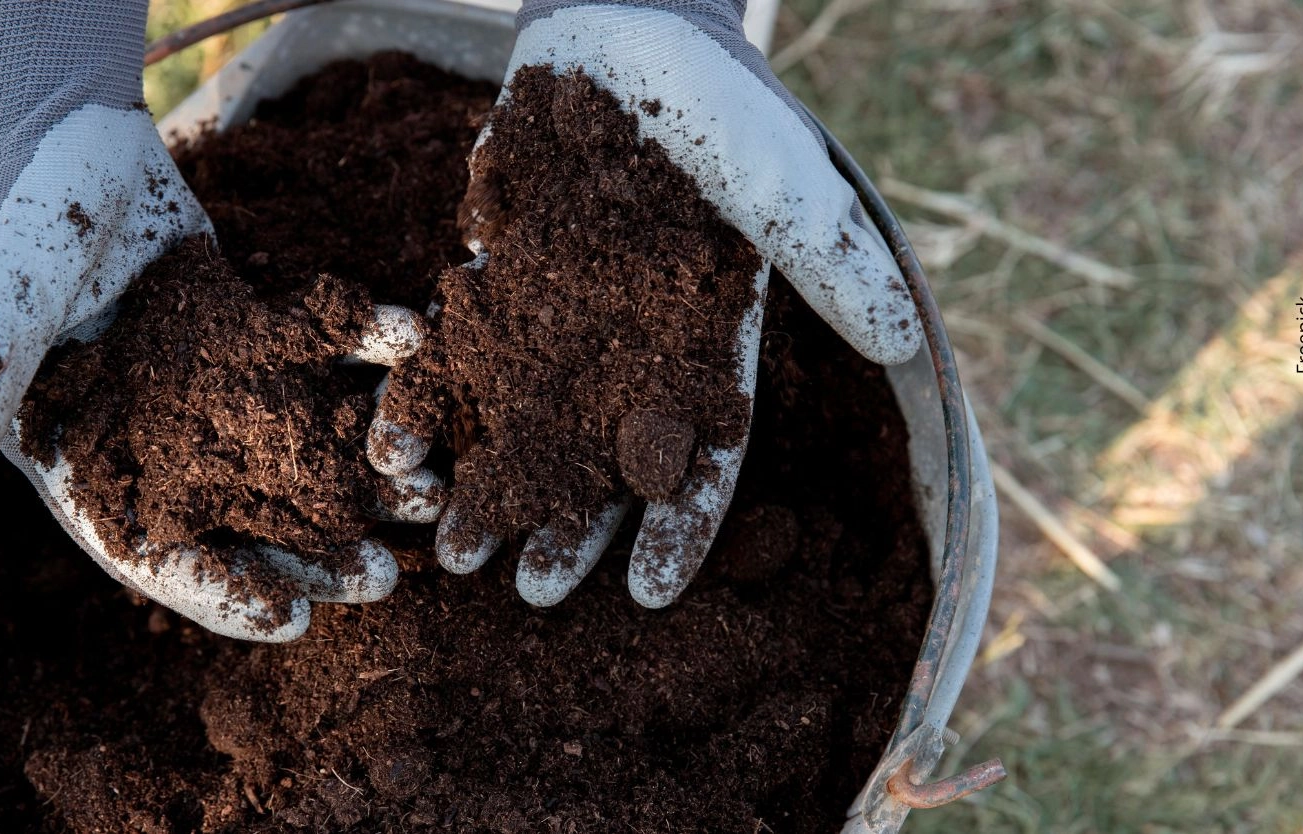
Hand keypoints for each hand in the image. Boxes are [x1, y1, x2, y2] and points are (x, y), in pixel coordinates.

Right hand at [0, 106, 434, 639]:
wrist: (66, 133)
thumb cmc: (15, 223)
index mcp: (90, 459)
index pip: (153, 552)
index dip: (219, 591)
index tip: (291, 621)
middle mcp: (161, 438)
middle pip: (246, 515)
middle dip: (317, 549)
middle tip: (388, 576)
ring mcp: (214, 388)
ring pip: (297, 444)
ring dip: (363, 467)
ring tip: (430, 491)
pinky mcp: (257, 329)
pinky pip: (322, 351)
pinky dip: (368, 351)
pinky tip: (418, 353)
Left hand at [371, 0, 920, 608]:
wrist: (631, 29)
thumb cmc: (723, 108)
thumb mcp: (785, 180)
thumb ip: (832, 260)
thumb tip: (903, 339)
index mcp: (705, 349)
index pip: (701, 457)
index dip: (679, 526)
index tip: (649, 594)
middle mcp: (631, 351)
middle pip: (601, 461)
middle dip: (569, 528)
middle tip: (528, 593)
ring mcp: (561, 318)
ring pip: (525, 424)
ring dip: (494, 486)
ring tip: (454, 548)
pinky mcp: (499, 278)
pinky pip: (460, 352)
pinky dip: (433, 397)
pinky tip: (399, 447)